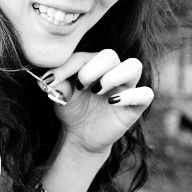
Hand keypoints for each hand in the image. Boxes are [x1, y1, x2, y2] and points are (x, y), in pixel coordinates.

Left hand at [38, 50, 153, 155]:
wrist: (81, 136)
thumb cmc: (72, 110)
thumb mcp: (61, 96)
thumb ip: (57, 85)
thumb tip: (47, 80)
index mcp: (93, 64)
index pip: (84, 56)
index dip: (67, 66)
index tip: (51, 80)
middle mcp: (112, 71)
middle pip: (110, 55)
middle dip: (93, 68)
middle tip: (80, 85)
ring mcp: (126, 87)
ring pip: (134, 66)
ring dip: (114, 76)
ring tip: (97, 90)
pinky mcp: (136, 105)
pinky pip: (145, 94)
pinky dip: (130, 96)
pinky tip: (111, 103)